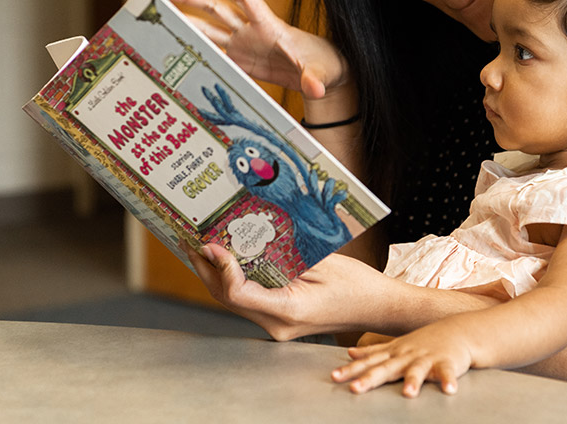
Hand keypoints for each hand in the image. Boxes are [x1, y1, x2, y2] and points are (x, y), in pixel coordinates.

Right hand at [156, 0, 347, 99]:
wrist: (323, 74)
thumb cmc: (326, 65)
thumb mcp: (322, 72)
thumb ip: (315, 78)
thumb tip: (316, 88)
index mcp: (269, 26)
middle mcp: (251, 30)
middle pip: (215, 7)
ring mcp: (242, 44)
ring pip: (207, 27)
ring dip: (183, 19)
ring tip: (157, 11)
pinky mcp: (239, 61)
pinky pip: (211, 51)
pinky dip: (192, 49)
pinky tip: (171, 47)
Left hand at [183, 242, 391, 341]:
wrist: (377, 308)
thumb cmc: (356, 284)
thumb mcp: (321, 262)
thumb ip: (283, 254)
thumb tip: (247, 239)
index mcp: (288, 311)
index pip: (238, 293)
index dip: (220, 267)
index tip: (210, 243)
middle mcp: (277, 325)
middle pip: (228, 299)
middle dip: (206, 269)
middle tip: (190, 240)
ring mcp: (277, 326)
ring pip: (234, 302)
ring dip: (215, 275)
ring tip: (199, 247)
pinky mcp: (279, 319)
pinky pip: (248, 300)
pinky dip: (234, 280)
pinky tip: (226, 260)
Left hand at [331, 319, 476, 396]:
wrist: (457, 329)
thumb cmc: (424, 341)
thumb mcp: (396, 344)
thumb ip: (374, 351)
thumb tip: (350, 352)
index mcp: (394, 353)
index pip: (369, 362)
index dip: (351, 370)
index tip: (334, 377)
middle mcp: (407, 355)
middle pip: (387, 369)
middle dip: (370, 379)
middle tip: (355, 389)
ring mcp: (427, 358)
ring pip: (418, 371)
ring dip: (413, 381)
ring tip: (408, 394)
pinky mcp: (447, 362)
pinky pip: (447, 373)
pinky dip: (448, 381)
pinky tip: (449, 390)